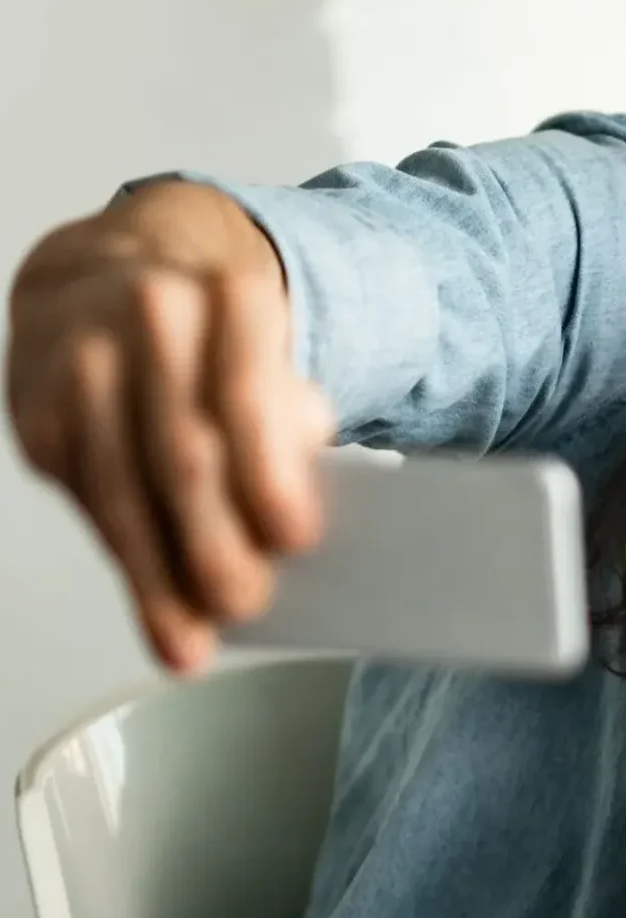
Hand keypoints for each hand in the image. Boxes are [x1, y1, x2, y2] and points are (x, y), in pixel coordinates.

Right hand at [7, 182, 332, 671]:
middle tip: (248, 603)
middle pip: (182, 453)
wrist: (110, 284)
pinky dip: (128, 564)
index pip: (246, 396)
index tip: (296, 540)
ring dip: (161, 578)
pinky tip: (157, 606)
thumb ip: (290, 426)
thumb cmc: (217, 343)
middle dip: (215, 543)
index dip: (269, 476)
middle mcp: (148, 319)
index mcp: (230, 298)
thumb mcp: (277, 358)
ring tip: (196, 634)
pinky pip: (89, 503)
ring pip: (124, 491)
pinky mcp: (36, 412)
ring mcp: (80, 362)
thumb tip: (289, 533)